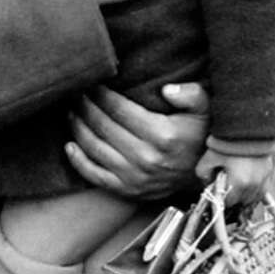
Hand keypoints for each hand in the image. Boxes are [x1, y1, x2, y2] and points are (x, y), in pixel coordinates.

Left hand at [66, 82, 209, 198]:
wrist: (204, 177)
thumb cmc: (199, 138)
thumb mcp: (205, 111)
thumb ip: (192, 95)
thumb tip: (167, 89)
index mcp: (162, 135)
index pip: (120, 109)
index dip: (102, 94)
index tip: (94, 83)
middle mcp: (145, 157)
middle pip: (103, 126)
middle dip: (86, 106)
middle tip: (77, 93)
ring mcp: (134, 177)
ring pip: (95, 148)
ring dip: (78, 127)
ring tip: (72, 111)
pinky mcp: (127, 190)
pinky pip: (95, 175)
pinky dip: (78, 161)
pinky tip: (69, 145)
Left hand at [196, 145, 274, 208]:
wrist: (247, 127)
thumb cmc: (227, 143)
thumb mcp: (209, 157)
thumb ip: (203, 173)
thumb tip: (207, 184)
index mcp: (239, 183)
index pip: (228, 202)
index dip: (220, 198)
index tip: (217, 190)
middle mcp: (254, 184)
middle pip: (241, 202)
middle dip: (232, 196)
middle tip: (226, 185)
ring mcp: (264, 179)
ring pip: (253, 198)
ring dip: (244, 195)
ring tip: (236, 185)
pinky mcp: (269, 173)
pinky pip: (262, 190)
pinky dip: (255, 190)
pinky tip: (247, 183)